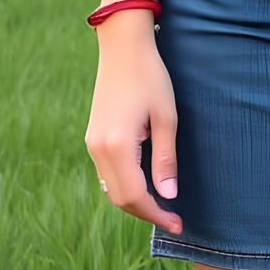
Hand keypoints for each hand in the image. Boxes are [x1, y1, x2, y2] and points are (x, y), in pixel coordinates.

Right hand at [85, 26, 183, 234]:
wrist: (122, 46)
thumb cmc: (150, 77)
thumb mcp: (166, 117)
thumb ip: (165, 158)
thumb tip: (169, 196)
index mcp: (116, 145)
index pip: (134, 196)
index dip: (157, 214)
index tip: (178, 223)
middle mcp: (98, 148)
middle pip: (119, 199)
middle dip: (146, 212)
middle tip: (174, 217)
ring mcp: (92, 143)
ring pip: (111, 188)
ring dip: (135, 200)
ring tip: (162, 203)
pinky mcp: (92, 136)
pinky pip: (107, 173)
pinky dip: (125, 184)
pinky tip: (145, 181)